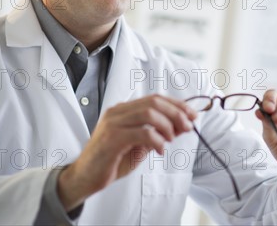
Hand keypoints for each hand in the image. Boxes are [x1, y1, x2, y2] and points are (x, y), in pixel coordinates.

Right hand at [57, 94, 196, 210]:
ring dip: (167, 126)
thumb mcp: (139, 145)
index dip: (177, 104)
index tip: (193, 115)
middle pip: (154, 102)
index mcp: (123, 110)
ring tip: (171, 140)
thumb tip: (181, 125)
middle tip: (188, 126)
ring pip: (149, 113)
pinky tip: (160, 150)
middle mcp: (117, 112)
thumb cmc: (112, 161)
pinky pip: (142, 133)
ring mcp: (113, 123)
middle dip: (176, 113)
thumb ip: (157, 133)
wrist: (84, 177)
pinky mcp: (112, 139)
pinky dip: (157, 141)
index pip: (155, 98)